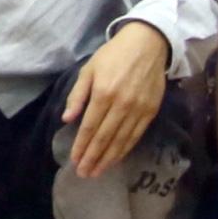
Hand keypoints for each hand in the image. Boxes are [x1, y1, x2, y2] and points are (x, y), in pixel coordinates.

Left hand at [61, 23, 173, 176]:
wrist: (147, 44)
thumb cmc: (112, 56)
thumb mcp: (88, 70)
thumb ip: (77, 96)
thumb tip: (67, 119)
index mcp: (103, 93)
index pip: (90, 127)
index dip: (81, 146)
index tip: (74, 160)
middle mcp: (121, 105)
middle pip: (105, 138)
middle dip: (93, 158)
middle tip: (84, 174)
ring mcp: (138, 110)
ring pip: (121, 141)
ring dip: (108, 159)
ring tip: (97, 171)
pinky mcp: (151, 112)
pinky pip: (136, 136)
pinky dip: (125, 150)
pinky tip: (116, 159)